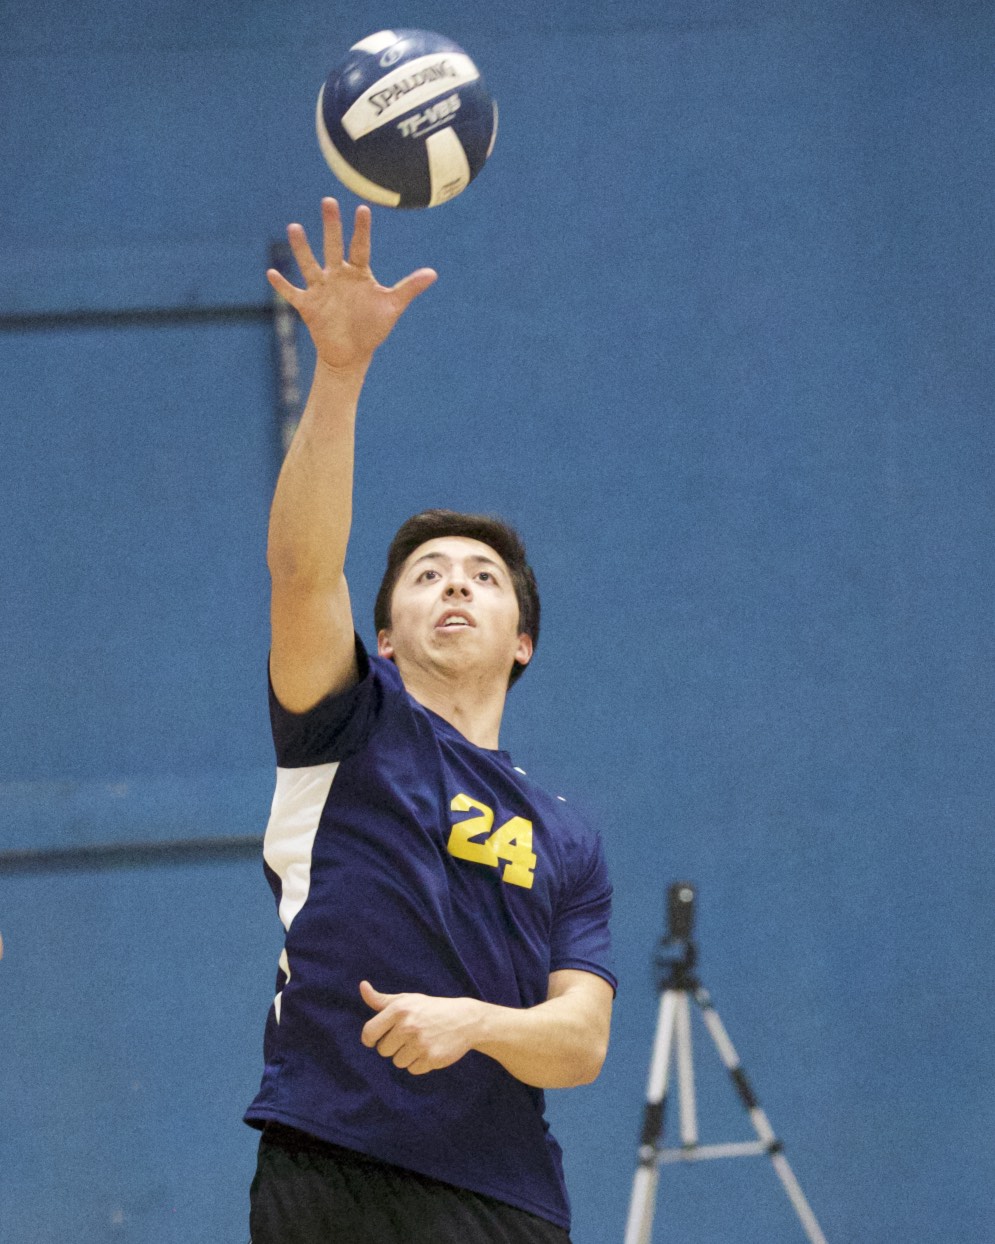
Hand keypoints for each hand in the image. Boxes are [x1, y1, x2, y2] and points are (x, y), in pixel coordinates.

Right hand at [267, 198, 437, 373]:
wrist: (351, 353)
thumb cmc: (372, 327)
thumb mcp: (392, 307)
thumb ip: (409, 288)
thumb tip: (433, 273)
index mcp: (358, 272)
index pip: (360, 246)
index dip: (362, 230)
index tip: (363, 209)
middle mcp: (337, 275)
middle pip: (333, 246)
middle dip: (331, 226)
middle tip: (328, 202)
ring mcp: (321, 289)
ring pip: (309, 264)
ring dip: (301, 248)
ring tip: (294, 228)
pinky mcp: (308, 305)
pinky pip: (292, 293)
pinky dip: (282, 285)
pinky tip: (271, 273)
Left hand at [359, 980, 480, 1075]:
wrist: (465, 1019)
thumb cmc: (431, 1009)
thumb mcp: (407, 1000)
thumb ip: (381, 999)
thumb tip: (362, 986)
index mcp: (399, 1009)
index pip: (369, 1033)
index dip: (370, 1039)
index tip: (376, 1039)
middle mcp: (408, 1026)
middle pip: (383, 1050)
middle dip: (393, 1046)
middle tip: (408, 1036)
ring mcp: (420, 1043)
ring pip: (397, 1062)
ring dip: (406, 1056)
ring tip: (421, 1042)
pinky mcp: (431, 1058)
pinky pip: (412, 1070)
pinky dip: (419, 1063)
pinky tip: (429, 1050)